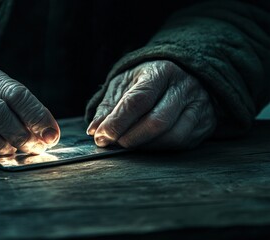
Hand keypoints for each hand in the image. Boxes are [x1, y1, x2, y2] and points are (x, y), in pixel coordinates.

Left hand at [87, 61, 215, 149]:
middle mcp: (183, 87)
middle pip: (157, 121)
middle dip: (131, 138)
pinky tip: (146, 145)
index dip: (117, 122)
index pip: (138, 101)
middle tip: (113, 143)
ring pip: (173, 136)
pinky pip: (182, 143)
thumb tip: (94, 131)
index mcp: (160, 72)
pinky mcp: (205, 123)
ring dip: (145, 146)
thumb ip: (108, 107)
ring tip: (128, 144)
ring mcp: (198, 106)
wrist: (182, 74)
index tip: (101, 136)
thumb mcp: (124, 84)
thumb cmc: (146, 81)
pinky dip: (160, 149)